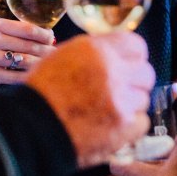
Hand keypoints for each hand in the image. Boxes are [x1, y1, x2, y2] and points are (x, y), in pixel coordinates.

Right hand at [0, 17, 55, 94]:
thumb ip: (15, 33)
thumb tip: (49, 36)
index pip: (27, 28)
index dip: (43, 34)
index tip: (52, 39)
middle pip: (28, 45)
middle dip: (46, 50)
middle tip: (56, 54)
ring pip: (24, 61)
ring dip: (41, 64)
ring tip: (50, 65)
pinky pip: (16, 77)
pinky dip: (29, 77)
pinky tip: (37, 76)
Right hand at [27, 32, 154, 168]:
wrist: (30, 129)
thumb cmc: (41, 93)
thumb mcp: (62, 57)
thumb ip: (93, 52)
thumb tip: (114, 52)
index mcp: (97, 51)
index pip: (136, 46)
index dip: (132, 57)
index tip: (127, 65)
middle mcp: (113, 72)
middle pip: (146, 72)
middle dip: (134, 81)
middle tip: (119, 90)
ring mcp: (121, 101)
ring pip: (143, 98)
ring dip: (130, 104)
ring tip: (107, 111)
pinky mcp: (124, 128)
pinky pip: (142, 122)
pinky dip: (130, 126)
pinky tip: (111, 126)